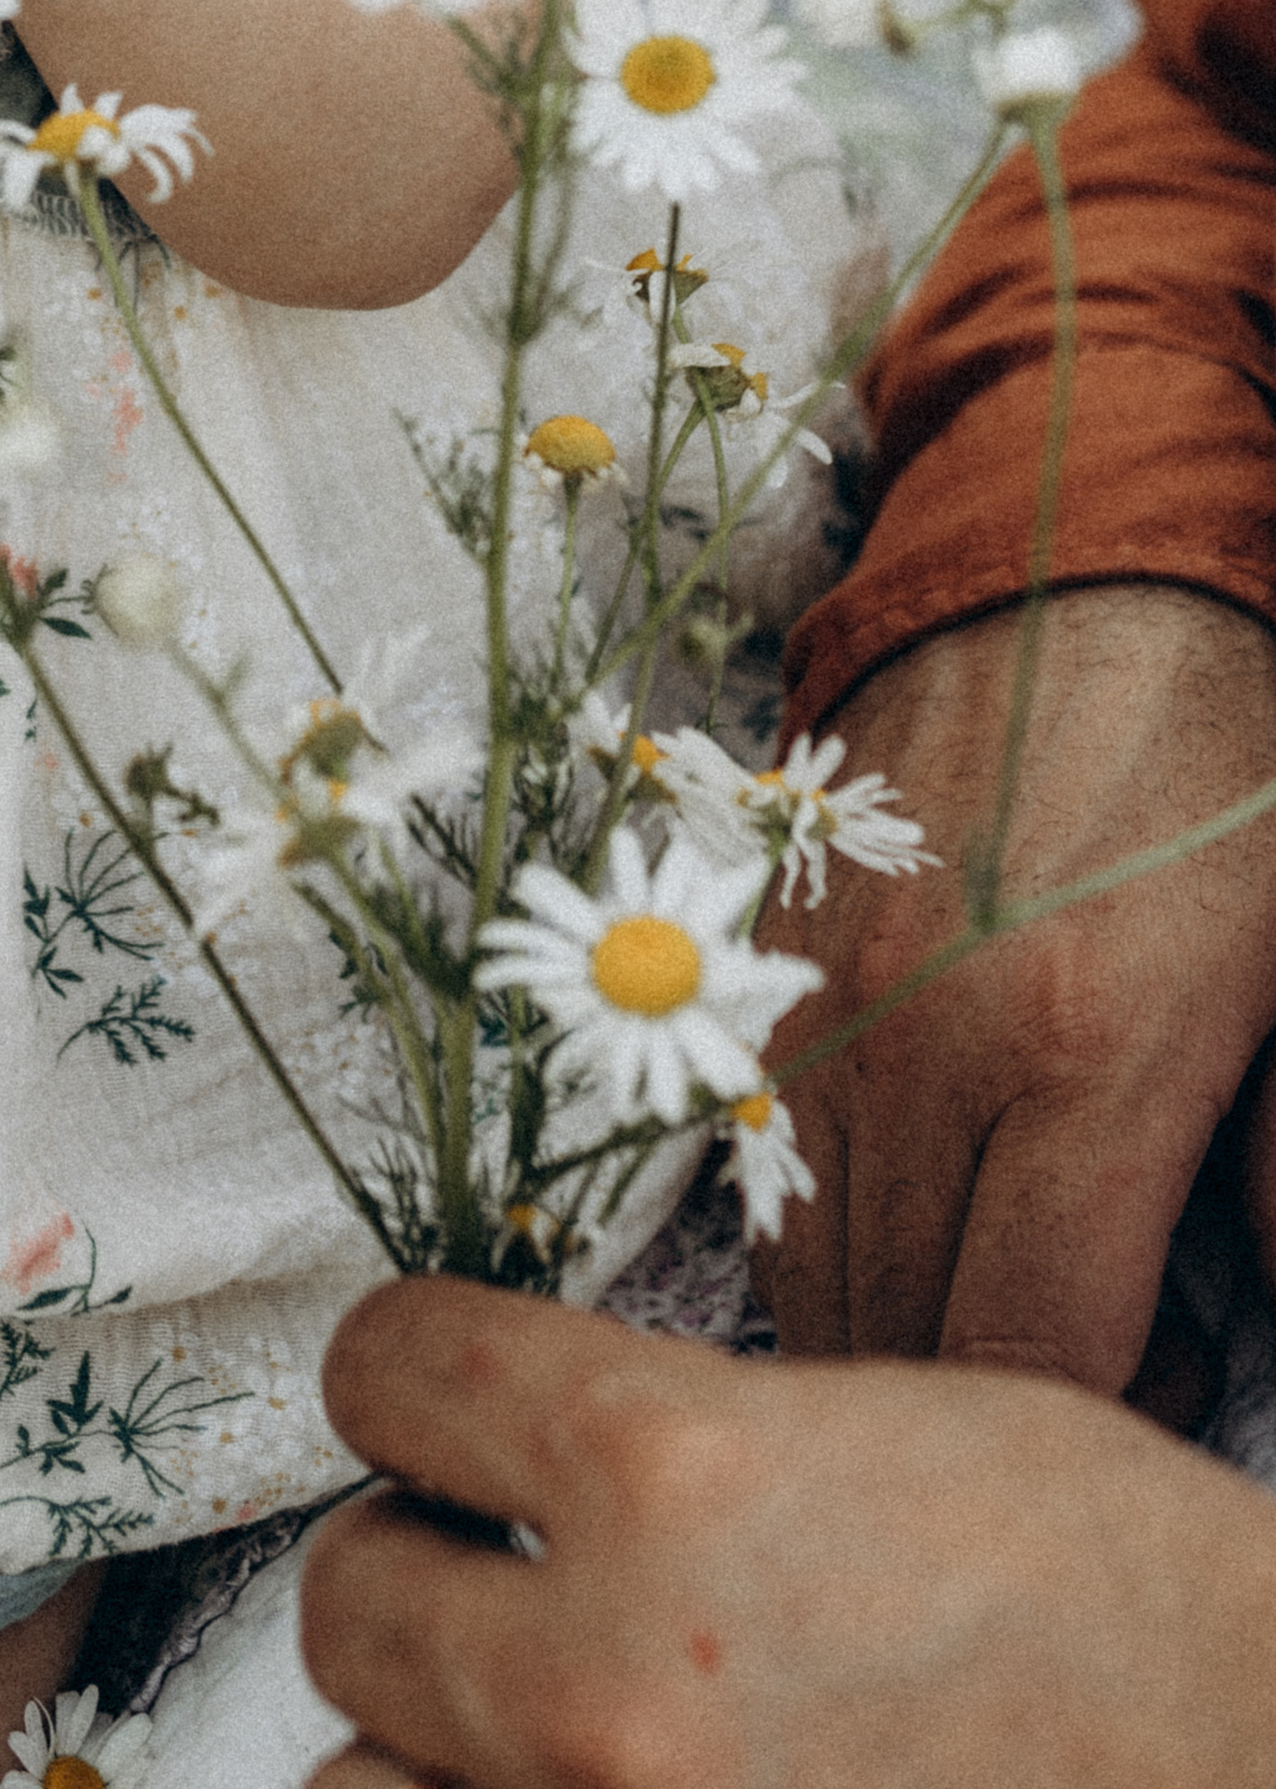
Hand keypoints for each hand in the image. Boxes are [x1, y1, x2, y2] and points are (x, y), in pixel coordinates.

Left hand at [300, 1276, 1275, 1788]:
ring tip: (529, 1720)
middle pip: (352, 1602)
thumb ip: (663, 1431)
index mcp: (672, 1466)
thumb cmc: (1110, 1603)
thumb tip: (523, 1445)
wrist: (1251, 1767)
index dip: (409, 1376)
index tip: (432, 1400)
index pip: (391, 1369)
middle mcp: (618, 1672)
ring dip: (432, 1748)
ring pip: (363, 1787)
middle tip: (489, 1573)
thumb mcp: (872, 1428)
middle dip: (413, 1574)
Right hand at [764, 587, 1275, 1392]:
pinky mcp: (762, 964)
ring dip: (893, 1334)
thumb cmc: (1227, 772)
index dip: (1094, 1417)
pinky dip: (827, 1238)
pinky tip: (914, 1219)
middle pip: (904, 1338)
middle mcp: (924, 1041)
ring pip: (808, 1274)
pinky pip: (762, 1169)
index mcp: (1087, 1051)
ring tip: (997, 1299)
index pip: (1036, 1348)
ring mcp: (820, 1001)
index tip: (1152, 1400)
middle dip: (987, 1404)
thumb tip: (1266, 1332)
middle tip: (1082, 1361)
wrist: (1075, 571)